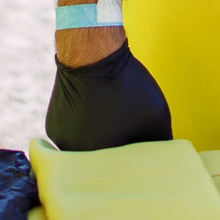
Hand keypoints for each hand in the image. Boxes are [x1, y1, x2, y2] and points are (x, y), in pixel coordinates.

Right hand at [44, 41, 172, 150]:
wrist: (91, 52)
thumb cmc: (126, 84)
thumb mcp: (156, 115)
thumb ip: (162, 143)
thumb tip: (167, 159)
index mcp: (99, 157)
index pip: (125, 167)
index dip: (138, 156)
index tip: (146, 141)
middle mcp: (74, 154)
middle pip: (105, 160)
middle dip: (120, 148)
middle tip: (132, 128)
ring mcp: (60, 140)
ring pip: (88, 147)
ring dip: (101, 138)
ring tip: (113, 115)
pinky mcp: (53, 125)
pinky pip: (74, 134)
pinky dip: (85, 127)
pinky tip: (96, 109)